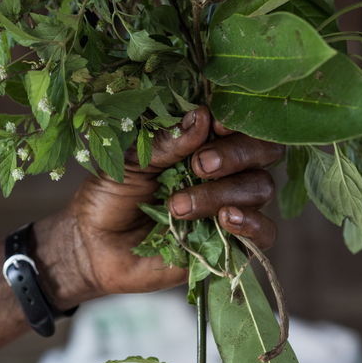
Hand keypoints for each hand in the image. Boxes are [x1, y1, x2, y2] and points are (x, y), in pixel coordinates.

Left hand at [35, 107, 281, 306]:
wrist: (95, 246)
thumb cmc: (112, 195)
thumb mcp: (132, 162)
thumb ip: (167, 142)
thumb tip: (201, 116)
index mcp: (204, 142)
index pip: (240, 123)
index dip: (237, 121)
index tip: (216, 124)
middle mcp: (227, 171)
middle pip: (263, 152)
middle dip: (236, 154)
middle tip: (199, 165)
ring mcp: (233, 206)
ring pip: (260, 188)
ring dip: (224, 192)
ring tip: (179, 206)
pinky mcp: (234, 244)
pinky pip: (266, 232)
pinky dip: (253, 224)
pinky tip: (225, 220)